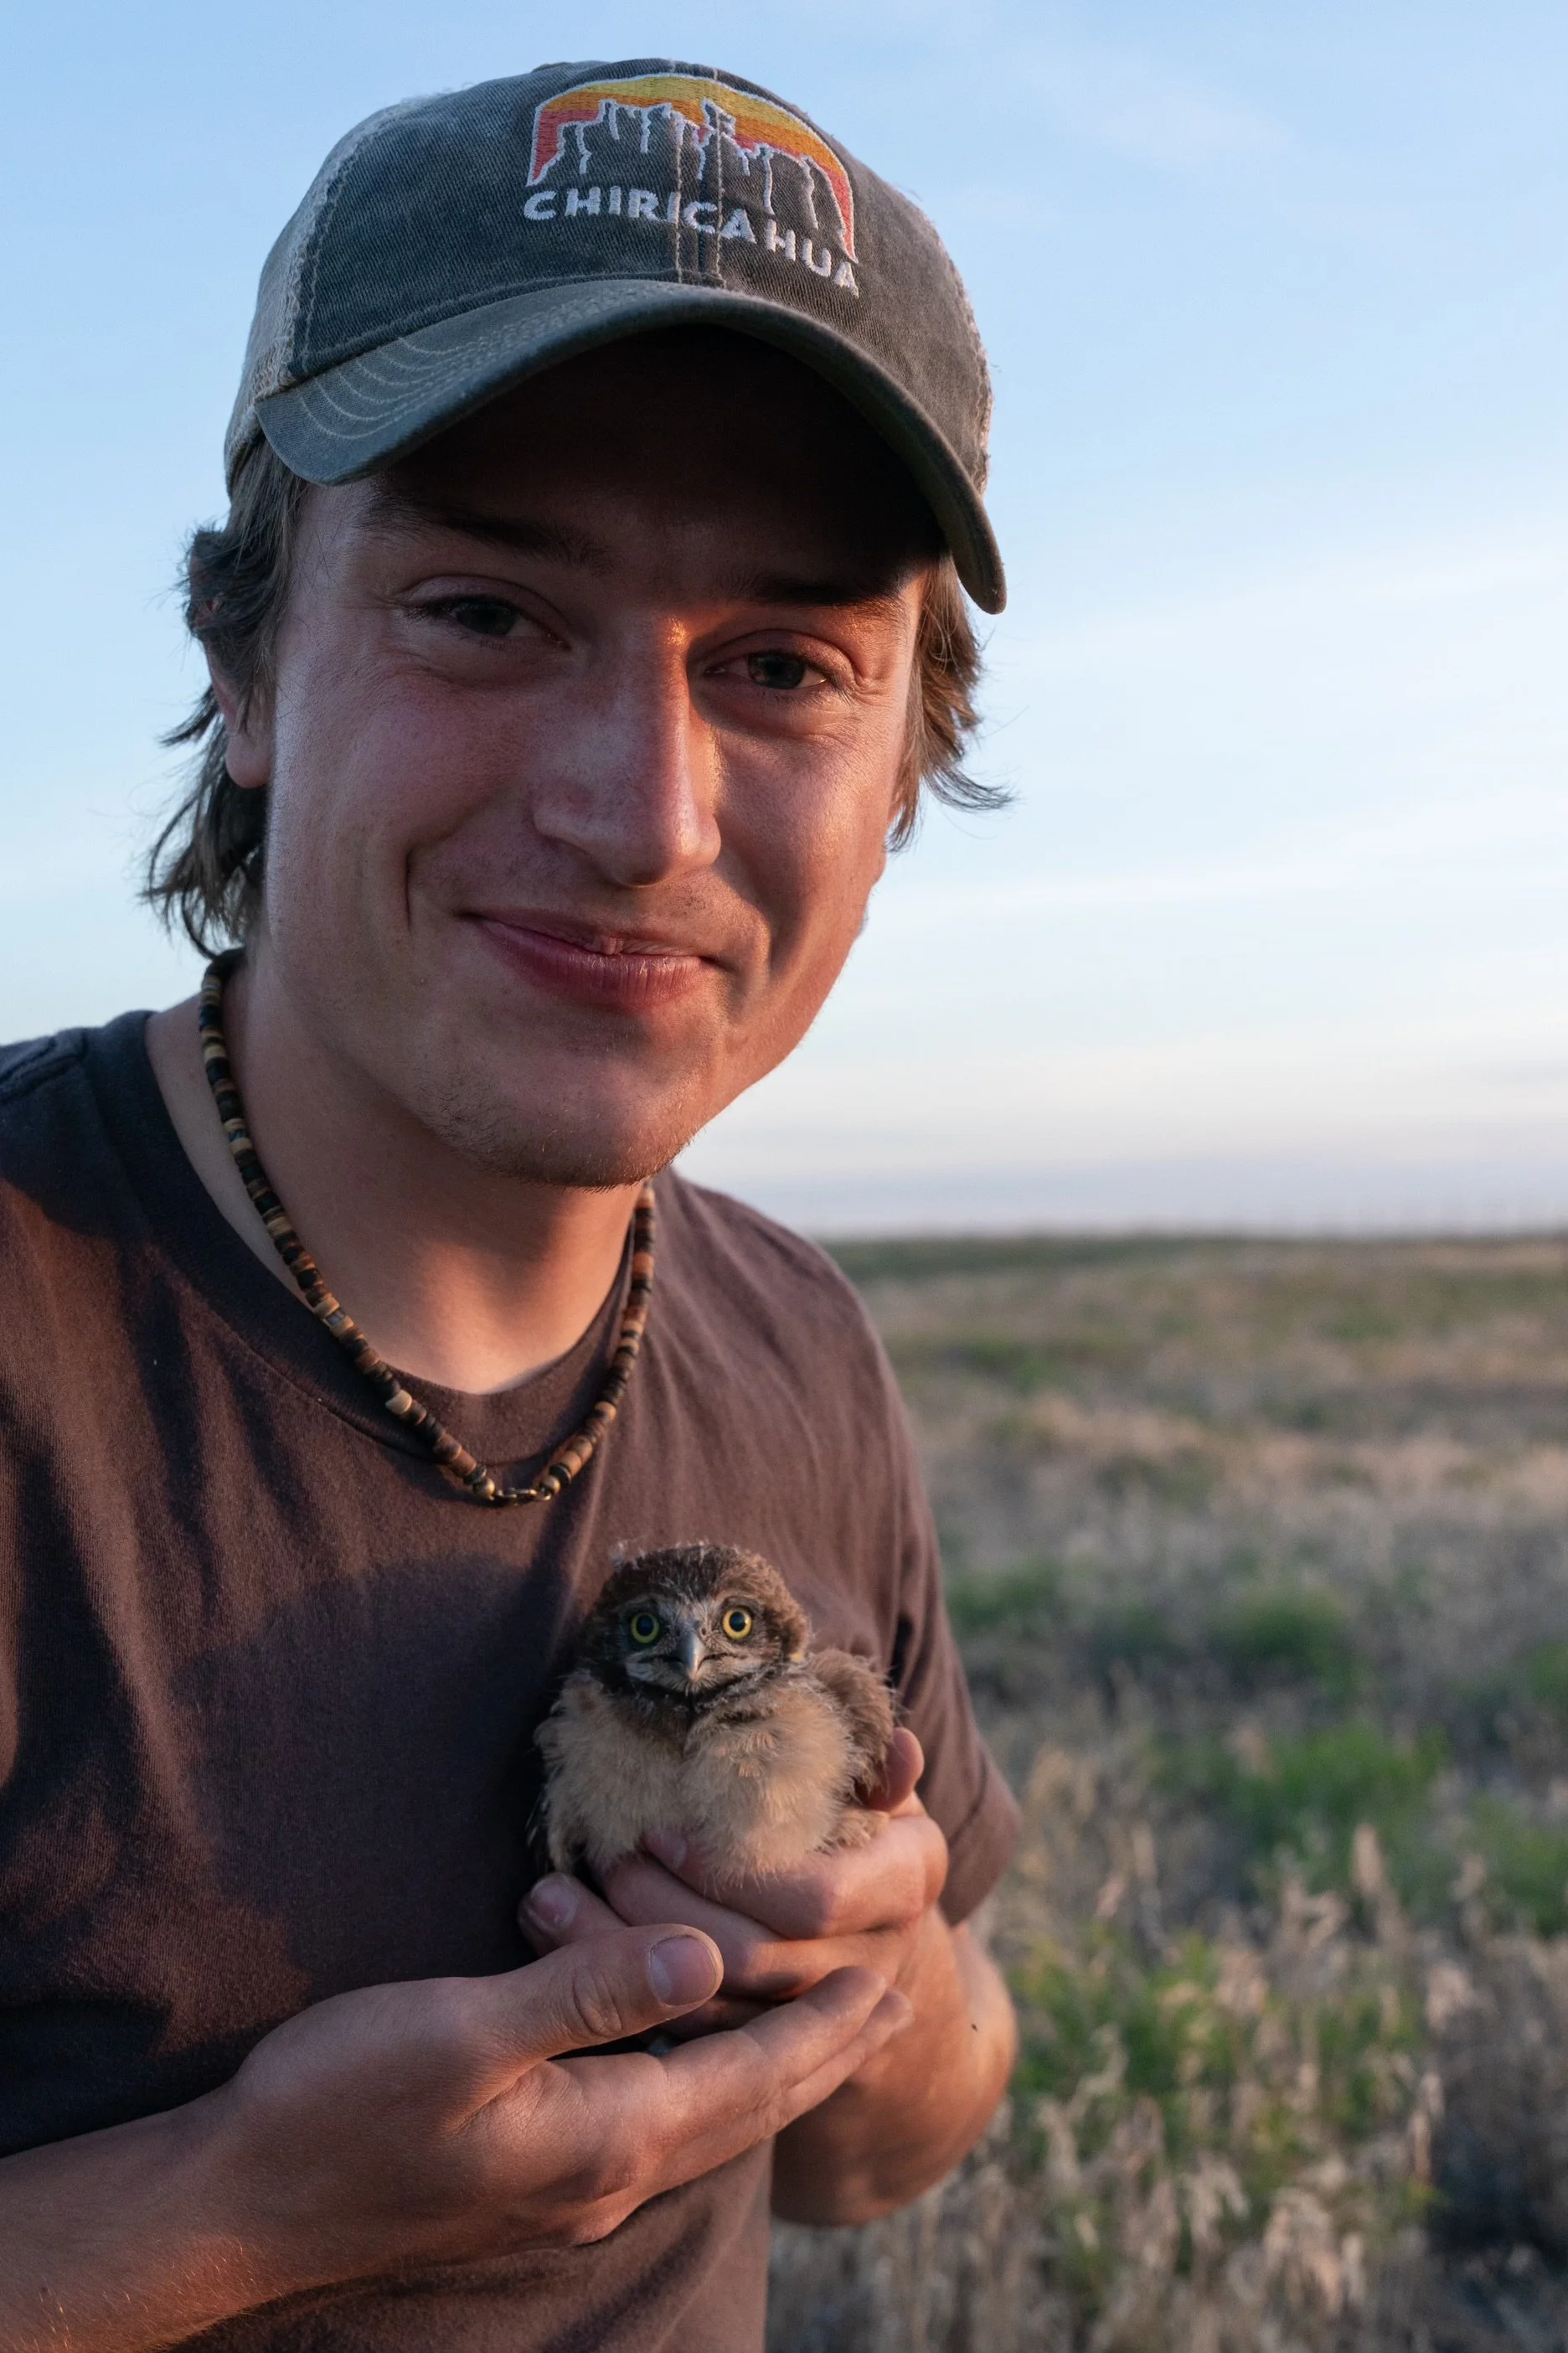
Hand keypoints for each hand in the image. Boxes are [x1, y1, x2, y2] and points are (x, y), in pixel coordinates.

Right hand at [189, 1926, 907, 2301]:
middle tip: (893, 2006)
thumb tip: (707, 1960)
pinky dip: (708, 2090)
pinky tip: (701, 2068)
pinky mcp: (528, 2188)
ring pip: (705, 2128)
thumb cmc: (342, 2104)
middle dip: (823, 2056)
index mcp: (606, 2137)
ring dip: (772, 2075)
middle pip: (746, 2113)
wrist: (243, 2203)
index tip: (893, 1982)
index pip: (752, 2080)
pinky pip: (658, 2135)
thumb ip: (590, 1996)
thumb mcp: (465, 2032)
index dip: (825, 2030)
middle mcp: (604, 2179)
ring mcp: (566, 2193)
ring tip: (822, 2033)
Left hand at [520, 1730, 948, 2037]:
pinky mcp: (759, 2048)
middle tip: (596, 1859)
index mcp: (902, 1882)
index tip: (660, 1831)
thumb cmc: (848, 1804)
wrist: (869, 1912)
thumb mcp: (863, 1768)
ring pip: (709, 2010)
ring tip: (546, 1898)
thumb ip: (866, 1757)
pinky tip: (557, 1949)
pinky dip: (616, 1997)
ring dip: (617, 1957)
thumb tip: (900, 1747)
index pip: (814, 1896)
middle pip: (753, 1959)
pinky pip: (683, 2037)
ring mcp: (816, 2016)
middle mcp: (871, 1960)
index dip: (728, 1868)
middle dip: (659, 1912)